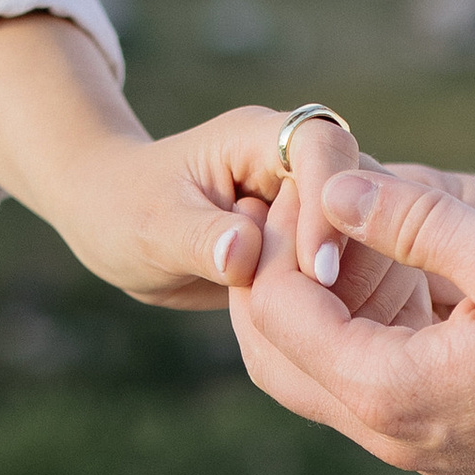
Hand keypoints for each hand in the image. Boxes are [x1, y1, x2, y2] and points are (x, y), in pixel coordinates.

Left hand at [0, 18, 422, 313]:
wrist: (114, 219)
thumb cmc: (123, 207)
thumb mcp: (151, 226)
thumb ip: (200, 237)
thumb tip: (243, 254)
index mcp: (258, 137)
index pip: (320, 148)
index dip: (328, 204)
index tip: (317, 270)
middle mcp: (293, 163)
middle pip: (357, 191)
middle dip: (351, 250)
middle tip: (330, 313)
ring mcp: (305, 202)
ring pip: (359, 234)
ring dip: (351, 282)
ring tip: (327, 329)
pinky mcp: (307, 240)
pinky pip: (341, 269)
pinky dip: (337, 302)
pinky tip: (321, 337)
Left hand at [231, 160, 474, 474]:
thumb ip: (415, 220)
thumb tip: (335, 188)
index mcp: (385, 388)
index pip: (275, 309)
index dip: (278, 235)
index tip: (310, 177)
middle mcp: (380, 428)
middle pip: (270, 350)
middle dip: (276, 270)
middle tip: (310, 200)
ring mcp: (403, 438)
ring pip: (308, 367)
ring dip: (313, 295)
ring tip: (350, 223)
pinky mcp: (431, 433)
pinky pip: (357, 376)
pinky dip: (352, 320)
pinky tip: (393, 264)